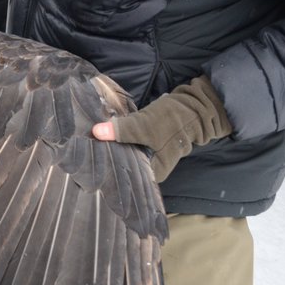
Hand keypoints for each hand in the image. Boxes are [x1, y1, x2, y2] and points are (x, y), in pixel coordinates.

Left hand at [92, 75, 231, 181]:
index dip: (109, 171)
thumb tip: (96, 132)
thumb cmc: (174, 120)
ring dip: (114, 147)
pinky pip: (130, 144)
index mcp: (155, 172)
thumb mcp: (145, 125)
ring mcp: (152, 155)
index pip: (127, 179)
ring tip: (93, 143)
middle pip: (126, 166)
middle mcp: (153, 167)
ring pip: (127, 154)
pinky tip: (106, 134)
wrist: (196, 105)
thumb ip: (122, 130)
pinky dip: (121, 139)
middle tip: (88, 151)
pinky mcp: (149, 142)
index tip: (92, 164)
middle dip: (109, 157)